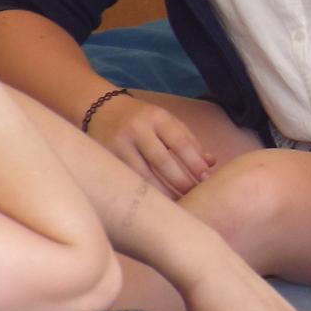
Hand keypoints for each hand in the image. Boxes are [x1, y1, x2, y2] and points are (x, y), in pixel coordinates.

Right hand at [84, 93, 215, 198]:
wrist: (100, 108)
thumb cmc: (144, 119)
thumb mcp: (167, 122)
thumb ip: (189, 141)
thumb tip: (211, 164)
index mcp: (157, 118)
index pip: (180, 142)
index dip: (195, 163)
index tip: (206, 179)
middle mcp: (136, 130)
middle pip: (162, 161)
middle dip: (181, 181)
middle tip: (194, 195)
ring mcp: (117, 145)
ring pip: (142, 175)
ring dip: (162, 192)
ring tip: (178, 202)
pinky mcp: (105, 159)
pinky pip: (127, 179)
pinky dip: (143, 192)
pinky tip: (155, 202)